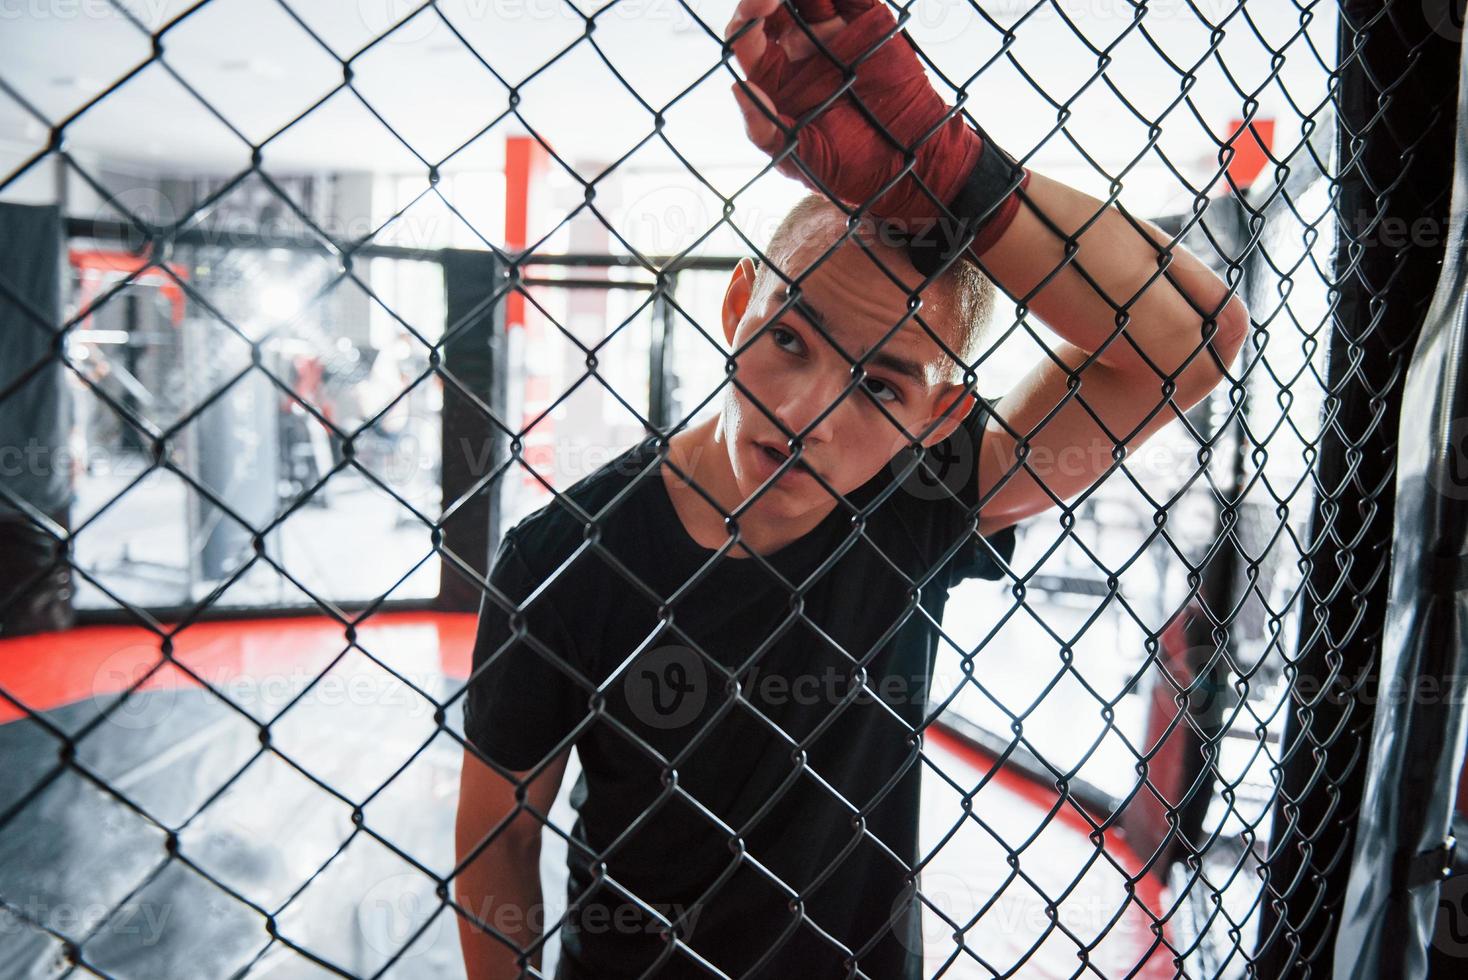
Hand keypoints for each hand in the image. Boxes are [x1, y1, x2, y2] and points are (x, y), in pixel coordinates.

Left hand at [724, 0, 985, 229]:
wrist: (907, 164)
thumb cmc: (847, 169)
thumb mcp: (800, 160)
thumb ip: (766, 130)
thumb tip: (738, 88)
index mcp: (775, 77)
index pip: (748, 37)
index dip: (746, 18)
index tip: (756, 7)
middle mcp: (799, 48)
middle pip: (773, 5)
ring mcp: (834, 31)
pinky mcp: (868, 21)